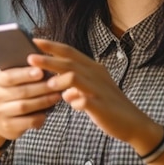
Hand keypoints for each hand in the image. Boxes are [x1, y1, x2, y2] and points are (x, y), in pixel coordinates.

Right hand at [0, 63, 61, 142]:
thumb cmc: (10, 92)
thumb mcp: (11, 78)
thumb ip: (23, 70)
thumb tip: (43, 62)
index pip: (8, 76)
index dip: (25, 74)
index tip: (40, 71)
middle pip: (20, 91)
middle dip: (41, 87)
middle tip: (56, 83)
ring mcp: (0, 112)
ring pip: (24, 106)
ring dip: (43, 101)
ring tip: (56, 95)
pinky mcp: (8, 126)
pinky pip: (28, 121)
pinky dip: (40, 116)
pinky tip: (48, 111)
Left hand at [29, 39, 153, 147]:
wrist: (133, 123)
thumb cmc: (109, 106)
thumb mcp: (91, 92)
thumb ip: (76, 88)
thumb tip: (62, 92)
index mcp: (93, 68)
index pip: (70, 52)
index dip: (52, 46)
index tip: (34, 41)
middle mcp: (96, 75)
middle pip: (69, 63)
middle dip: (48, 59)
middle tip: (29, 57)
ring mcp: (99, 90)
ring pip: (76, 78)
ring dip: (59, 79)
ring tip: (47, 83)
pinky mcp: (101, 106)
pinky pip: (85, 101)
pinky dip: (76, 101)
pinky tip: (70, 104)